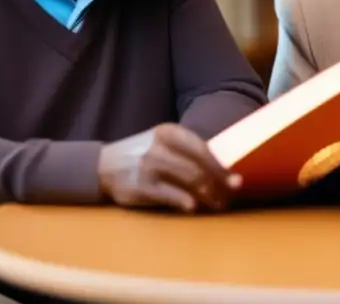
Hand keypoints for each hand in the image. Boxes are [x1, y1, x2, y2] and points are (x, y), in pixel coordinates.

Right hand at [98, 123, 241, 212]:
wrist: (104, 164)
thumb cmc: (143, 154)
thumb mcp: (163, 143)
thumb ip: (188, 151)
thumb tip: (223, 168)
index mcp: (169, 132)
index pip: (203, 149)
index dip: (221, 166)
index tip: (236, 179)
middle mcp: (160, 146)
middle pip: (199, 167)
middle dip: (219, 184)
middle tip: (230, 196)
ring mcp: (149, 166)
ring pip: (189, 181)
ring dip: (208, 195)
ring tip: (217, 204)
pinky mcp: (140, 186)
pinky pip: (170, 196)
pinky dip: (185, 202)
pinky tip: (193, 207)